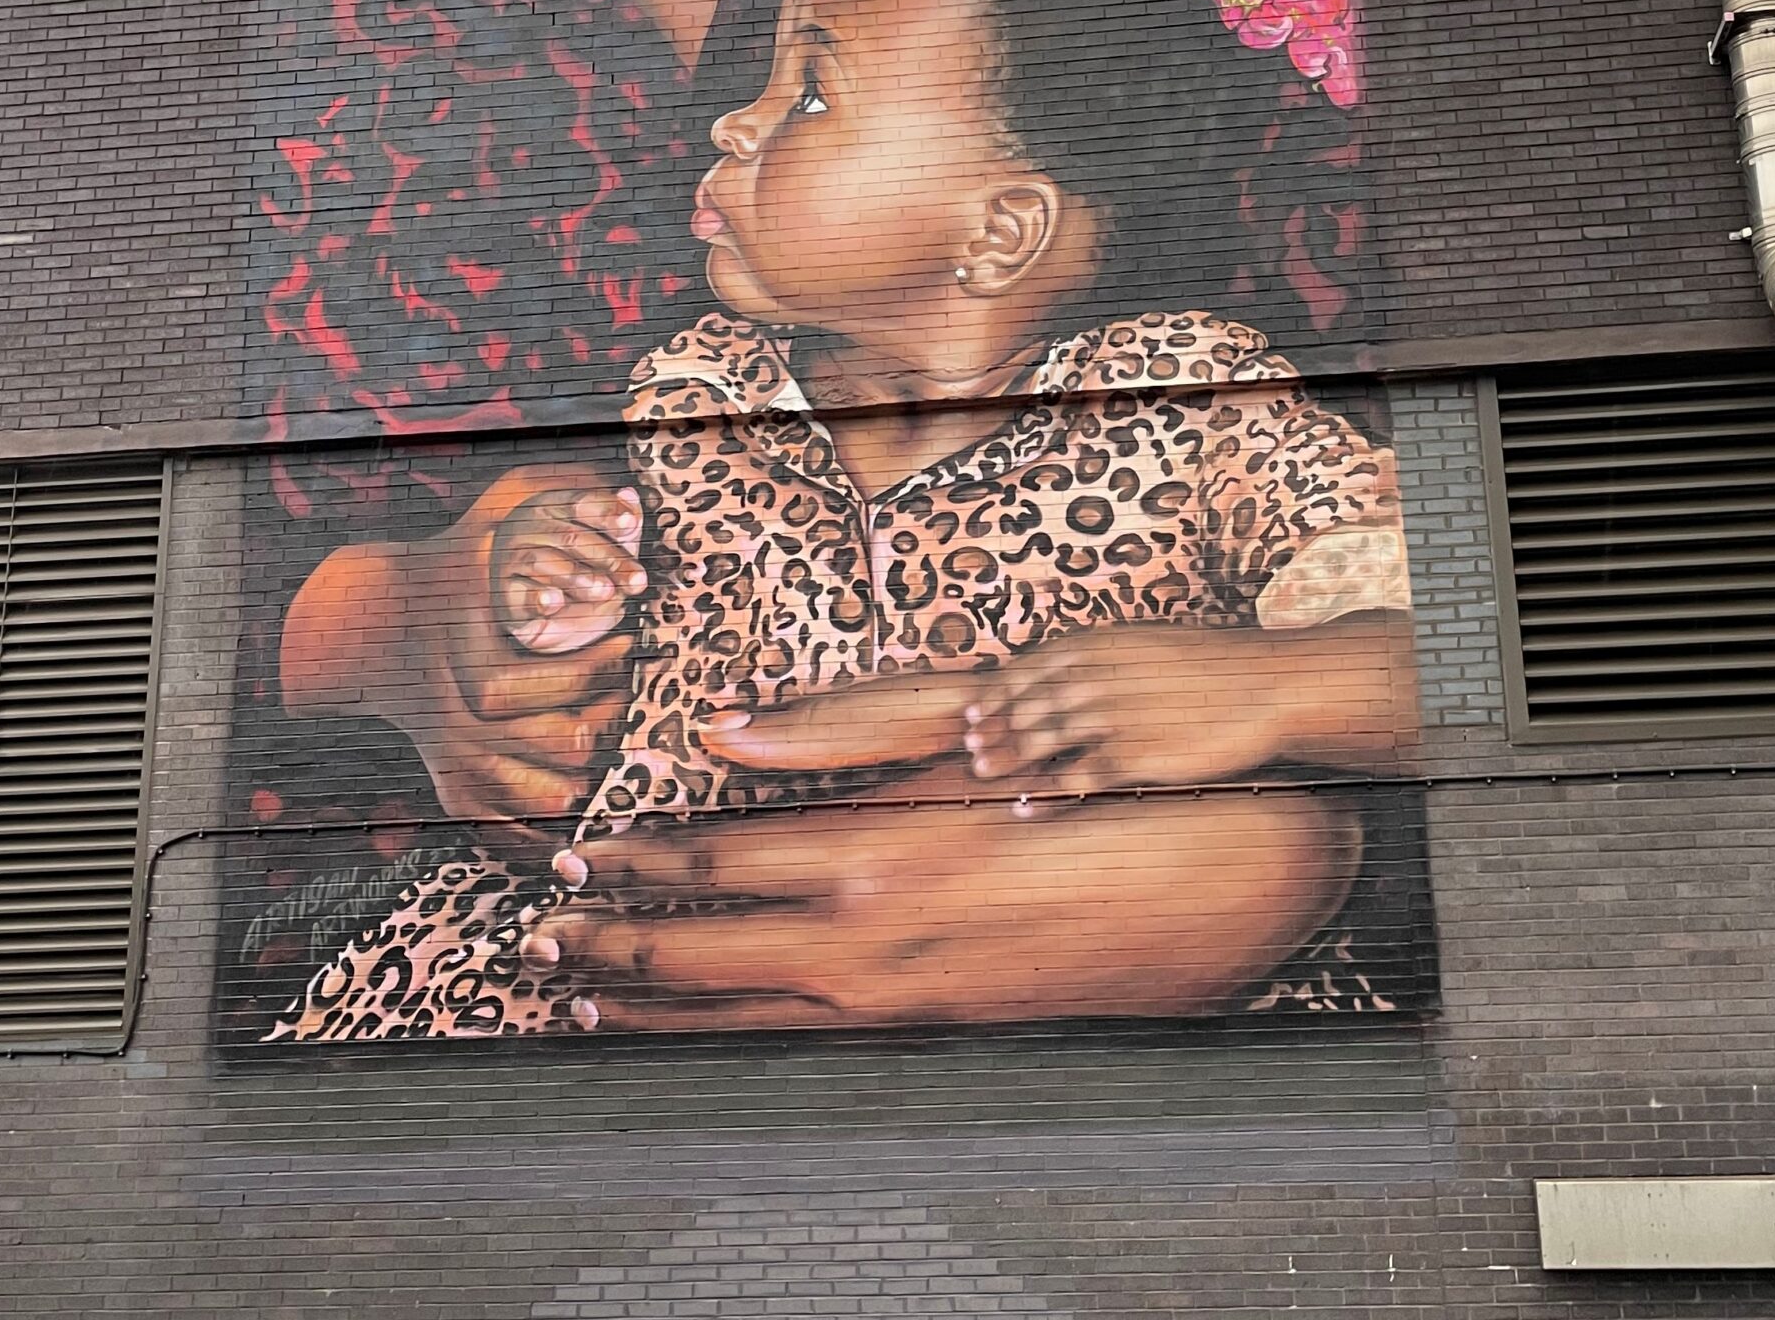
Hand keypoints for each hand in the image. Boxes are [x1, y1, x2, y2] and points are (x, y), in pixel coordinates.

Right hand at [278, 465, 638, 820]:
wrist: (375, 627)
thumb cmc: (444, 575)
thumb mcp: (486, 531)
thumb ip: (546, 507)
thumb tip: (619, 493)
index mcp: (478, 672)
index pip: (568, 686)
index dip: (607, 666)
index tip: (627, 640)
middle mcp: (466, 727)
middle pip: (567, 745)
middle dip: (608, 719)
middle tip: (623, 692)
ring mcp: (457, 764)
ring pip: (546, 797)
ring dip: (588, 776)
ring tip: (604, 740)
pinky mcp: (452, 790)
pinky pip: (504, 830)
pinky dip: (540, 834)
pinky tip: (572, 814)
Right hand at [495, 484, 645, 653]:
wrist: (538, 613)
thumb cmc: (574, 570)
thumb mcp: (604, 547)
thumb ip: (620, 523)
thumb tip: (629, 496)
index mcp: (554, 507)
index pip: (581, 502)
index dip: (607, 512)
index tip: (630, 524)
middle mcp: (529, 527)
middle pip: (570, 536)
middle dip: (608, 558)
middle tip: (634, 579)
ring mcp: (512, 559)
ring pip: (542, 561)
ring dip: (578, 577)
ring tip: (605, 591)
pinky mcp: (505, 594)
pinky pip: (520, 593)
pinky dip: (538, 598)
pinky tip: (555, 602)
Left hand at [531, 785, 1359, 1033]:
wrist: (1228, 882)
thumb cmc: (1096, 784)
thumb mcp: (968, 729)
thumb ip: (841, 731)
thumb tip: (729, 726)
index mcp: (874, 857)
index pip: (716, 862)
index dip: (637, 864)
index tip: (576, 861)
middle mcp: (878, 944)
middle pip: (710, 957)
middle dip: (619, 953)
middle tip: (546, 948)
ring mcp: (912, 1004)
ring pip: (752, 1019)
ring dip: (663, 1011)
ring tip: (593, 1004)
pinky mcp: (949, 1034)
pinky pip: (817, 1049)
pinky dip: (745, 1042)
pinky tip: (717, 1036)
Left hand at [962, 616, 1417, 793]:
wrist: (1262, 684)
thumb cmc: (1204, 666)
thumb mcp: (1141, 645)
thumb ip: (1096, 659)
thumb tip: (1055, 679)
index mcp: (1092, 644)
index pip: (1020, 672)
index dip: (991, 699)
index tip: (971, 718)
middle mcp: (1093, 677)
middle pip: (1023, 709)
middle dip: (991, 734)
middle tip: (970, 756)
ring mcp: (1111, 717)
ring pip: (1039, 744)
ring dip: (1007, 762)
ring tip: (985, 778)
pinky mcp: (1133, 756)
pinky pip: (1075, 780)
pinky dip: (1044, 796)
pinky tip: (1026, 808)